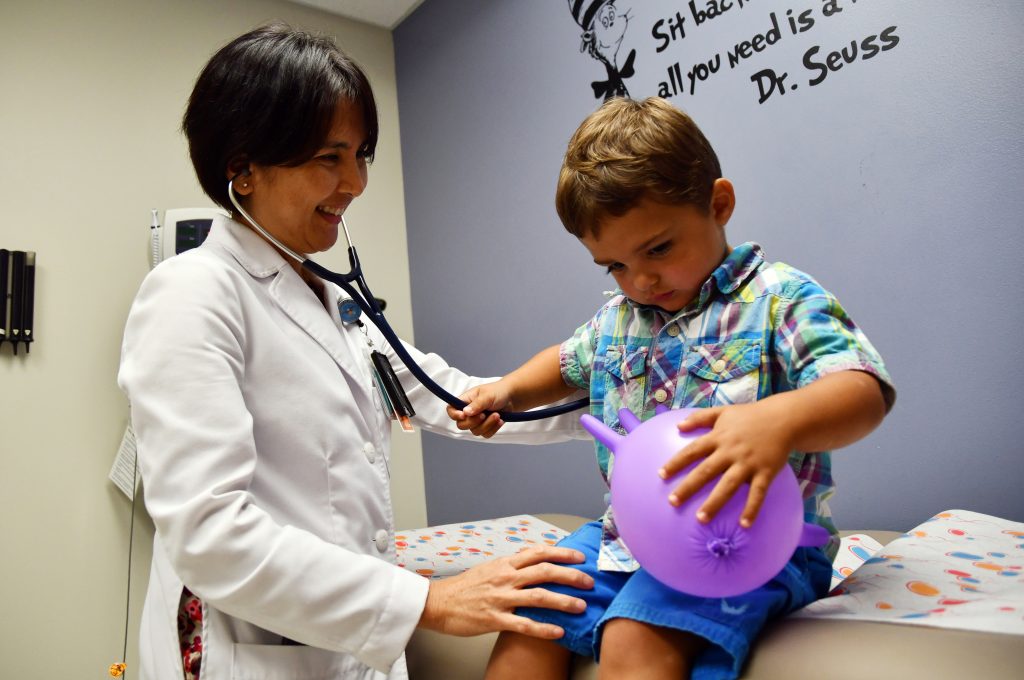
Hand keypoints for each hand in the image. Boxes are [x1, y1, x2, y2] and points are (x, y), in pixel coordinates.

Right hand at [418, 546, 592, 638]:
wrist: (438, 603)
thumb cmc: (464, 587)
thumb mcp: (490, 568)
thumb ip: (512, 564)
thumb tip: (534, 558)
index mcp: (505, 563)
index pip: (539, 552)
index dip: (562, 553)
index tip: (581, 556)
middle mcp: (505, 577)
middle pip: (544, 571)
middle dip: (571, 575)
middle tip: (589, 581)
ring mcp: (500, 598)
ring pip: (538, 596)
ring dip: (563, 601)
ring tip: (581, 606)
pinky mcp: (494, 619)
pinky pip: (523, 624)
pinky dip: (543, 628)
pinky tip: (558, 632)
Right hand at [445, 381, 512, 437]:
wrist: (512, 398)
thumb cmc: (498, 392)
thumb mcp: (487, 395)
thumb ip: (477, 404)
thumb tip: (465, 413)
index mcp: (465, 401)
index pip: (451, 410)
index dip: (454, 415)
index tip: (464, 415)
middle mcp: (468, 412)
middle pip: (461, 425)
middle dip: (474, 422)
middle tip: (484, 415)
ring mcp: (476, 421)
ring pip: (474, 431)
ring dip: (487, 424)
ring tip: (497, 415)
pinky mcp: (485, 427)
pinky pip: (485, 434)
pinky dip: (493, 429)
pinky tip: (500, 420)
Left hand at [658, 401, 793, 527]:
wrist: (784, 418)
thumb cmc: (750, 416)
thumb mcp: (723, 412)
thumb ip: (700, 418)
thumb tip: (677, 426)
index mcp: (718, 437)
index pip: (692, 451)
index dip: (676, 462)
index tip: (661, 475)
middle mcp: (730, 451)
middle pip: (706, 471)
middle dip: (688, 487)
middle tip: (673, 502)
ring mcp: (748, 463)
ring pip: (728, 485)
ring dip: (714, 503)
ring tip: (701, 519)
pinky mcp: (765, 472)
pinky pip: (758, 494)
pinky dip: (752, 509)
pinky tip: (744, 525)